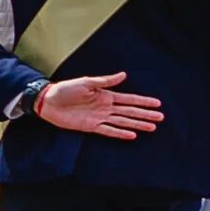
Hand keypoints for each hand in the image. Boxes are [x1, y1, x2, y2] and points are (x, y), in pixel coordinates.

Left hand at [32, 72, 162, 140]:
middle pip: (130, 112)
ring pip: (123, 122)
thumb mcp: (86, 82)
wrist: (48, 102)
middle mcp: (106, 107)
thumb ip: (105, 81)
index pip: (129, 99)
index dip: (143, 101)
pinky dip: (120, 133)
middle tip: (160, 118)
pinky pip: (108, 131)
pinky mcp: (91, 127)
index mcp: (106, 95)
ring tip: (152, 127)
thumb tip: (124, 75)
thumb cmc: (66, 89)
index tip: (157, 104)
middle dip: (145, 115)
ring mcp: (99, 118)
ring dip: (137, 124)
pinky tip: (132, 135)